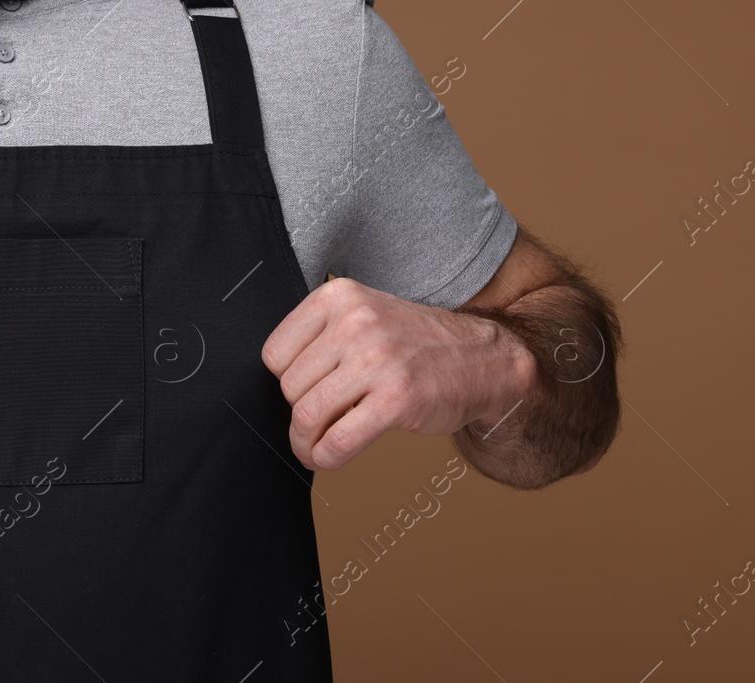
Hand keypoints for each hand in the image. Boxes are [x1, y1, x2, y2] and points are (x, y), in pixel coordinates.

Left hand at [259, 277, 529, 471]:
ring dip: (303, 442)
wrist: (483, 359)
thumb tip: (271, 386)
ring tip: (312, 447)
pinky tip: (326, 458)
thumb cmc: (413, 342)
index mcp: (338, 297)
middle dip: (297, 413)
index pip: (274, 353)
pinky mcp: (397, 399)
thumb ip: (319, 337)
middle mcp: (356, 323)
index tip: (302, 392)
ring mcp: (378, 360)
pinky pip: (338, 440)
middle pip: (289, 387)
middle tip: (314, 424)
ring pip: (307, 414)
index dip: (284, 381)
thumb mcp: (363, 315)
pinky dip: (324, 457)